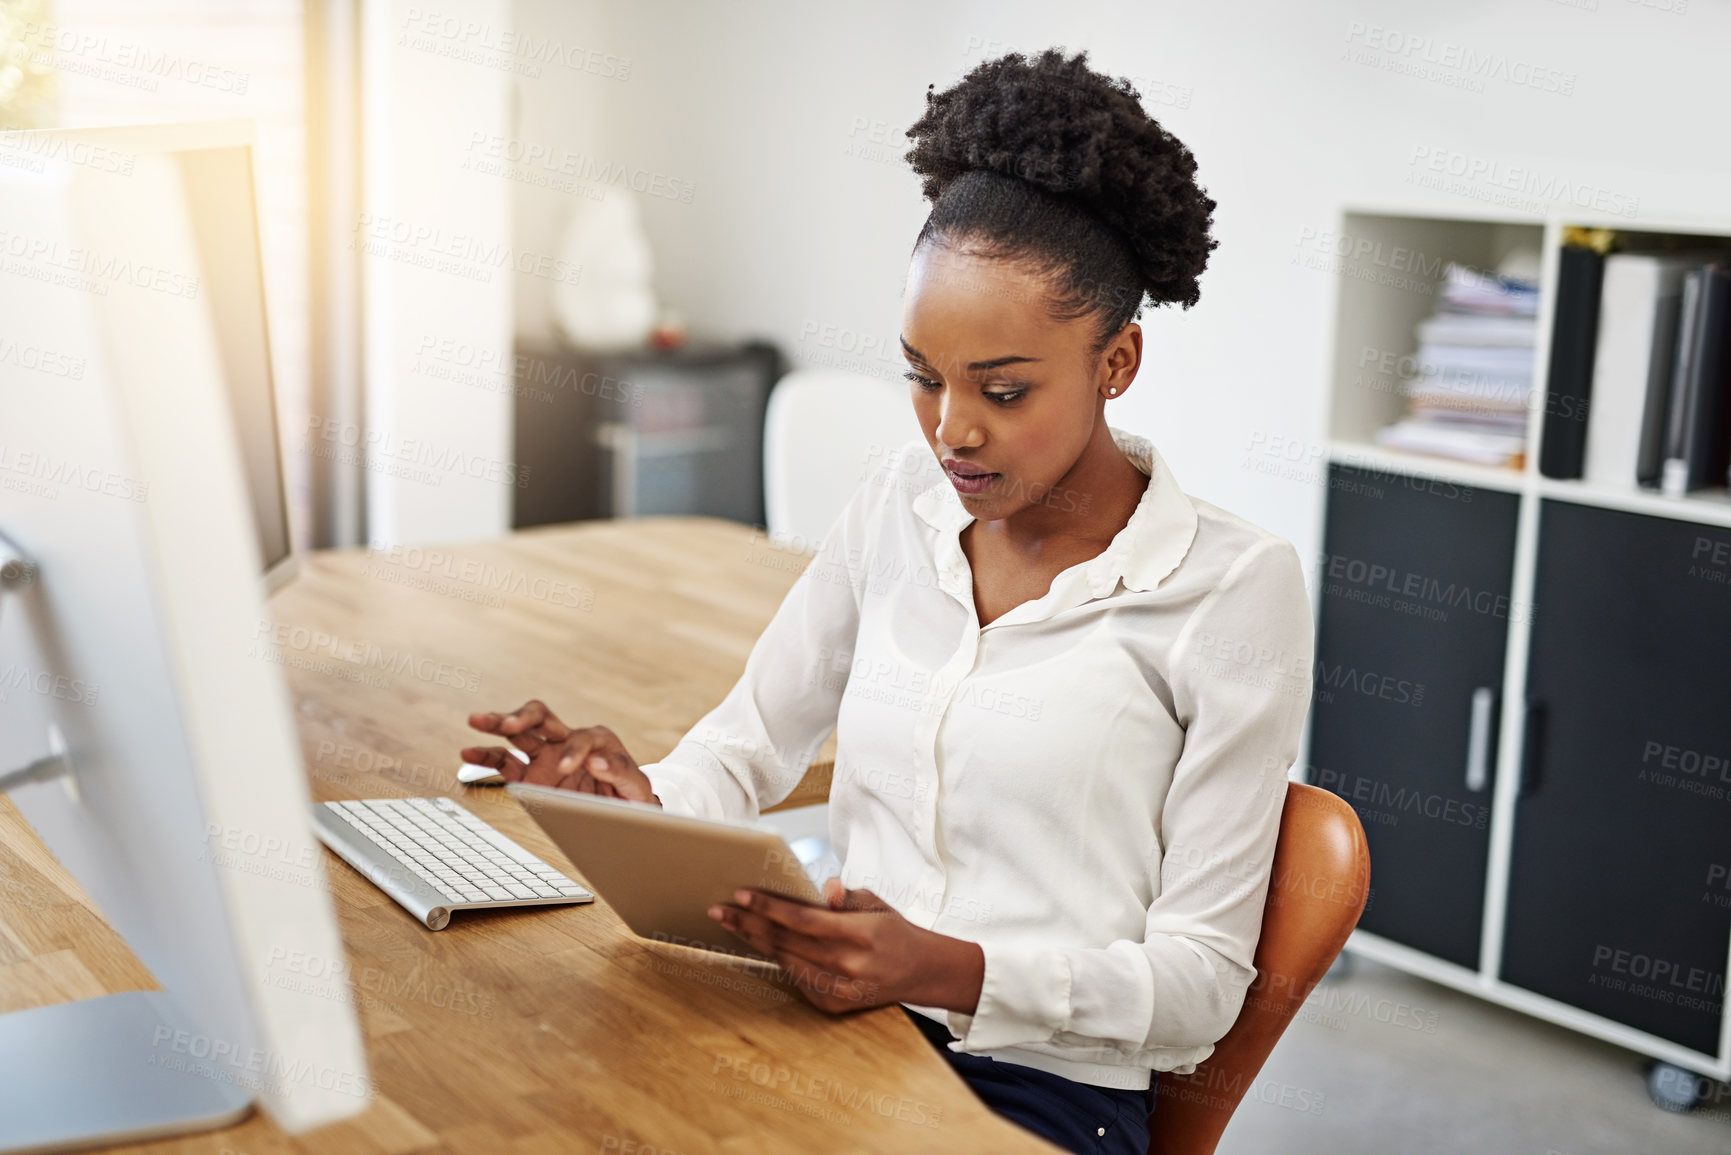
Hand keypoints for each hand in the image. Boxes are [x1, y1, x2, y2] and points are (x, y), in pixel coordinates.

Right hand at [463, 699, 659, 805]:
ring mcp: (545, 756)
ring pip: (518, 731)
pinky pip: (505, 760)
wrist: (622, 812)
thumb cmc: (632, 797)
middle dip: (525, 716)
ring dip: (498, 723)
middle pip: (543, 716)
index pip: (584, 739)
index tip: (568, 769)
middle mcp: (568, 741)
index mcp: (598, 741)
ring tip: (476, 720)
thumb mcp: (638, 788)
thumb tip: (597, 762)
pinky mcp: (530, 774)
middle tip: (511, 724)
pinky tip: (468, 752)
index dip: (575, 752)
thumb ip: (622, 773)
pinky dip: (487, 755)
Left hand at [707, 879, 983, 1015]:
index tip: (741, 894)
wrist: (919, 972)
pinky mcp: (833, 1006)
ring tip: (732, 924)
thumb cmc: (892, 930)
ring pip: (785, 961)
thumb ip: (845, 895)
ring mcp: (840, 990)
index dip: (769, 907)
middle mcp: (849, 966)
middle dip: (748, 923)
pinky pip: (795, 978)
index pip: (804, 920)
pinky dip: (776, 959)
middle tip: (719, 909)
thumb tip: (822, 890)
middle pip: (787, 942)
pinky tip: (758, 944)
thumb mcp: (875, 903)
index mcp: (861, 934)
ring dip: (755, 942)